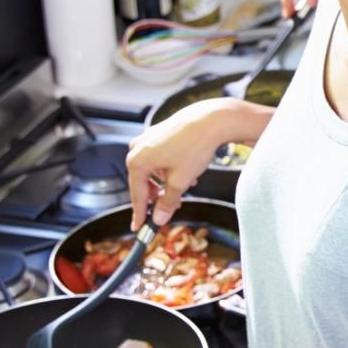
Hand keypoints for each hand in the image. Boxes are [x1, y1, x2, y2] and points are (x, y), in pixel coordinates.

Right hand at [125, 99, 238, 227]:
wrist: (211, 119)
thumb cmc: (194, 147)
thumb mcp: (180, 181)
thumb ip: (167, 202)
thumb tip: (159, 218)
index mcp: (137, 161)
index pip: (136, 195)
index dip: (140, 214)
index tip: (139, 227)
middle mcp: (137, 148)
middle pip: (143, 181)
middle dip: (157, 196)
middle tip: (170, 208)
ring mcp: (147, 138)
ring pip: (153, 170)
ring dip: (166, 182)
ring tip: (186, 186)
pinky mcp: (158, 133)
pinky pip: (159, 158)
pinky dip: (169, 168)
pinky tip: (186, 172)